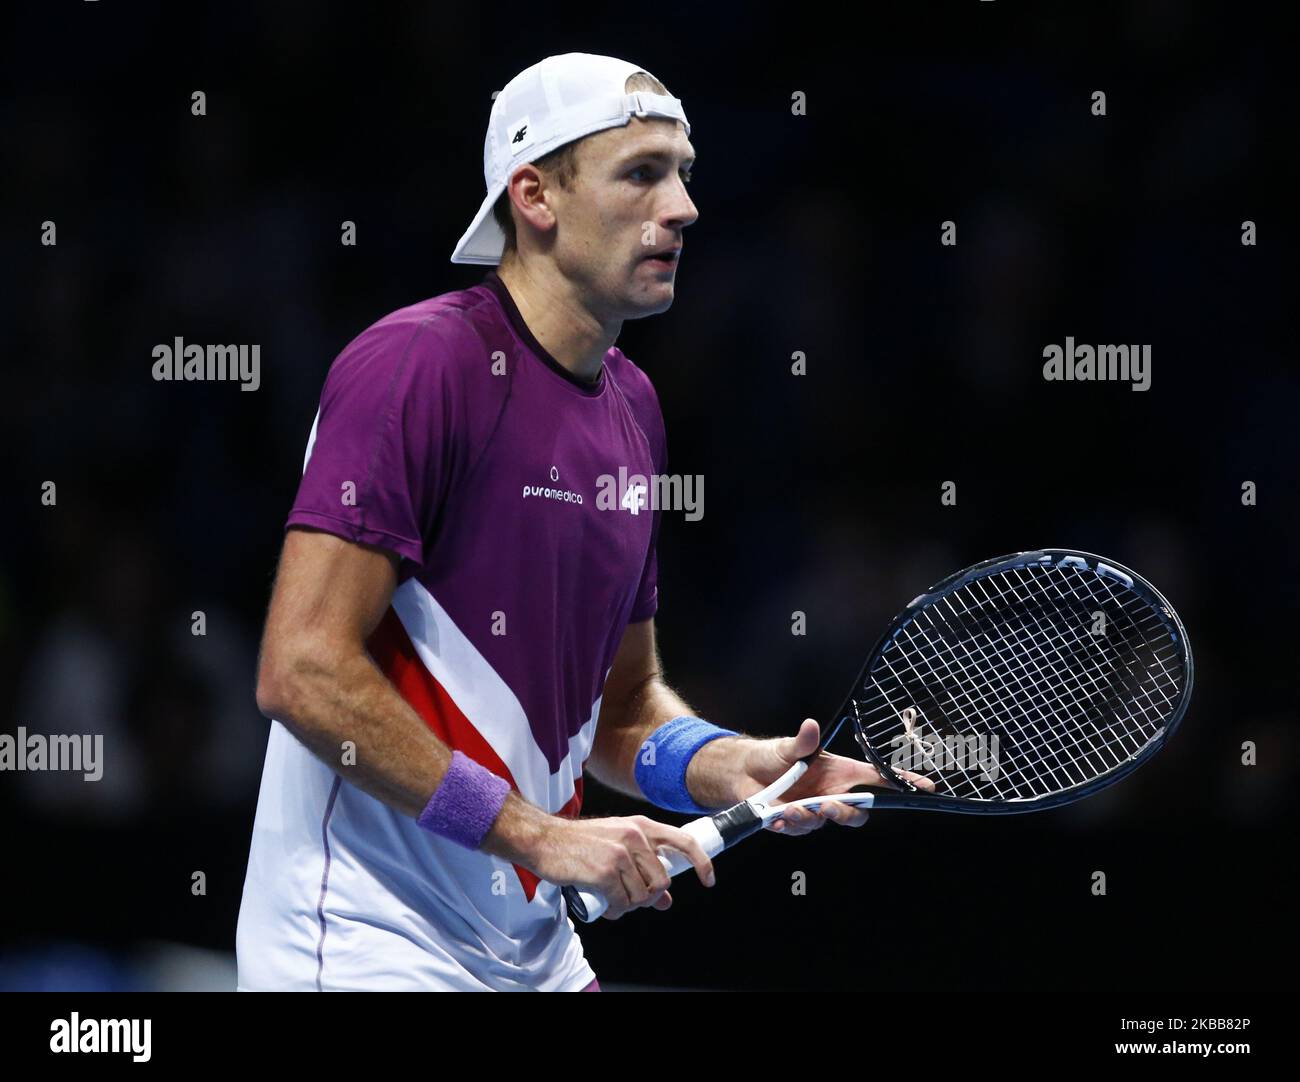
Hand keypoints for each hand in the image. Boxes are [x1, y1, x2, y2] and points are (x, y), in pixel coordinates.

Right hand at [532, 814, 715, 919]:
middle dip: (649, 897)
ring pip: (643, 895)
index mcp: (641, 825)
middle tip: (631, 898)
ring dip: (630, 905)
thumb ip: (643, 867)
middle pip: (662, 880)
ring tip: (615, 900)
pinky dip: (617, 911)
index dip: (701, 862)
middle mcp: (634, 836)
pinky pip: (624, 903)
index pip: (684, 841)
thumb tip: (666, 899)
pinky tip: (608, 907)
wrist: (545, 840)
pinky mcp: (605, 872)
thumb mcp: (617, 846)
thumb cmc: (580, 843)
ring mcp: (620, 854)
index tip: (708, 880)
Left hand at [736, 718, 935, 835]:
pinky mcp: (795, 822)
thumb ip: (802, 742)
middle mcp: (831, 793)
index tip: (926, 786)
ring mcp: (814, 810)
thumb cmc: (773, 755)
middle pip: (857, 813)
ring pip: (824, 823)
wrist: (744, 772)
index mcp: (839, 772)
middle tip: (828, 807)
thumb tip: (810, 726)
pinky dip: (790, 825)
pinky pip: (800, 830)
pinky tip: (778, 817)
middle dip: (846, 814)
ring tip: (789, 809)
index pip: (877, 780)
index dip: (902, 783)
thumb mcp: (787, 747)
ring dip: (809, 818)